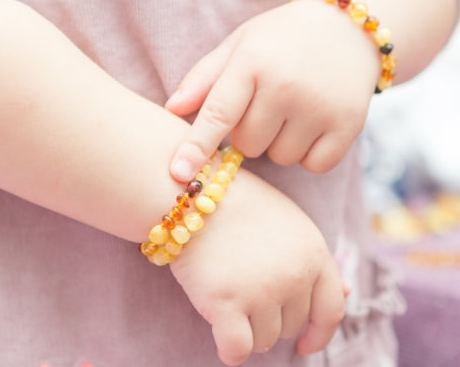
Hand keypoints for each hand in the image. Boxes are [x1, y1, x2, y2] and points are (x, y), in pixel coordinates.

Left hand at [166, 0, 378, 181]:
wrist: (348, 26)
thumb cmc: (282, 40)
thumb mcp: (240, 45)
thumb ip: (204, 78)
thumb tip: (171, 109)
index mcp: (253, 63)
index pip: (218, 114)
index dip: (196, 147)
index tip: (179, 174)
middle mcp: (287, 86)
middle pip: (248, 146)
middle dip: (251, 133)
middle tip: (268, 105)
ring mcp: (321, 107)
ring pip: (280, 158)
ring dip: (281, 143)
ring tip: (295, 109)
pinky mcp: (349, 124)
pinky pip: (315, 165)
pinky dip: (311, 153)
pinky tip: (316, 123)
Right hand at [169, 169, 344, 365]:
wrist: (198, 194)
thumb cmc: (242, 206)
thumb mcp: (291, 223)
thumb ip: (316, 260)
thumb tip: (346, 293)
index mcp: (313, 253)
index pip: (331, 310)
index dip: (320, 334)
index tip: (307, 345)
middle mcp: (294, 275)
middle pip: (292, 326)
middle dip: (272, 319)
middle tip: (247, 293)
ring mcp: (261, 290)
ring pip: (264, 340)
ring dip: (248, 329)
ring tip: (231, 298)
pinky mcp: (225, 302)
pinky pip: (236, 350)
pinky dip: (230, 350)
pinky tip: (222, 334)